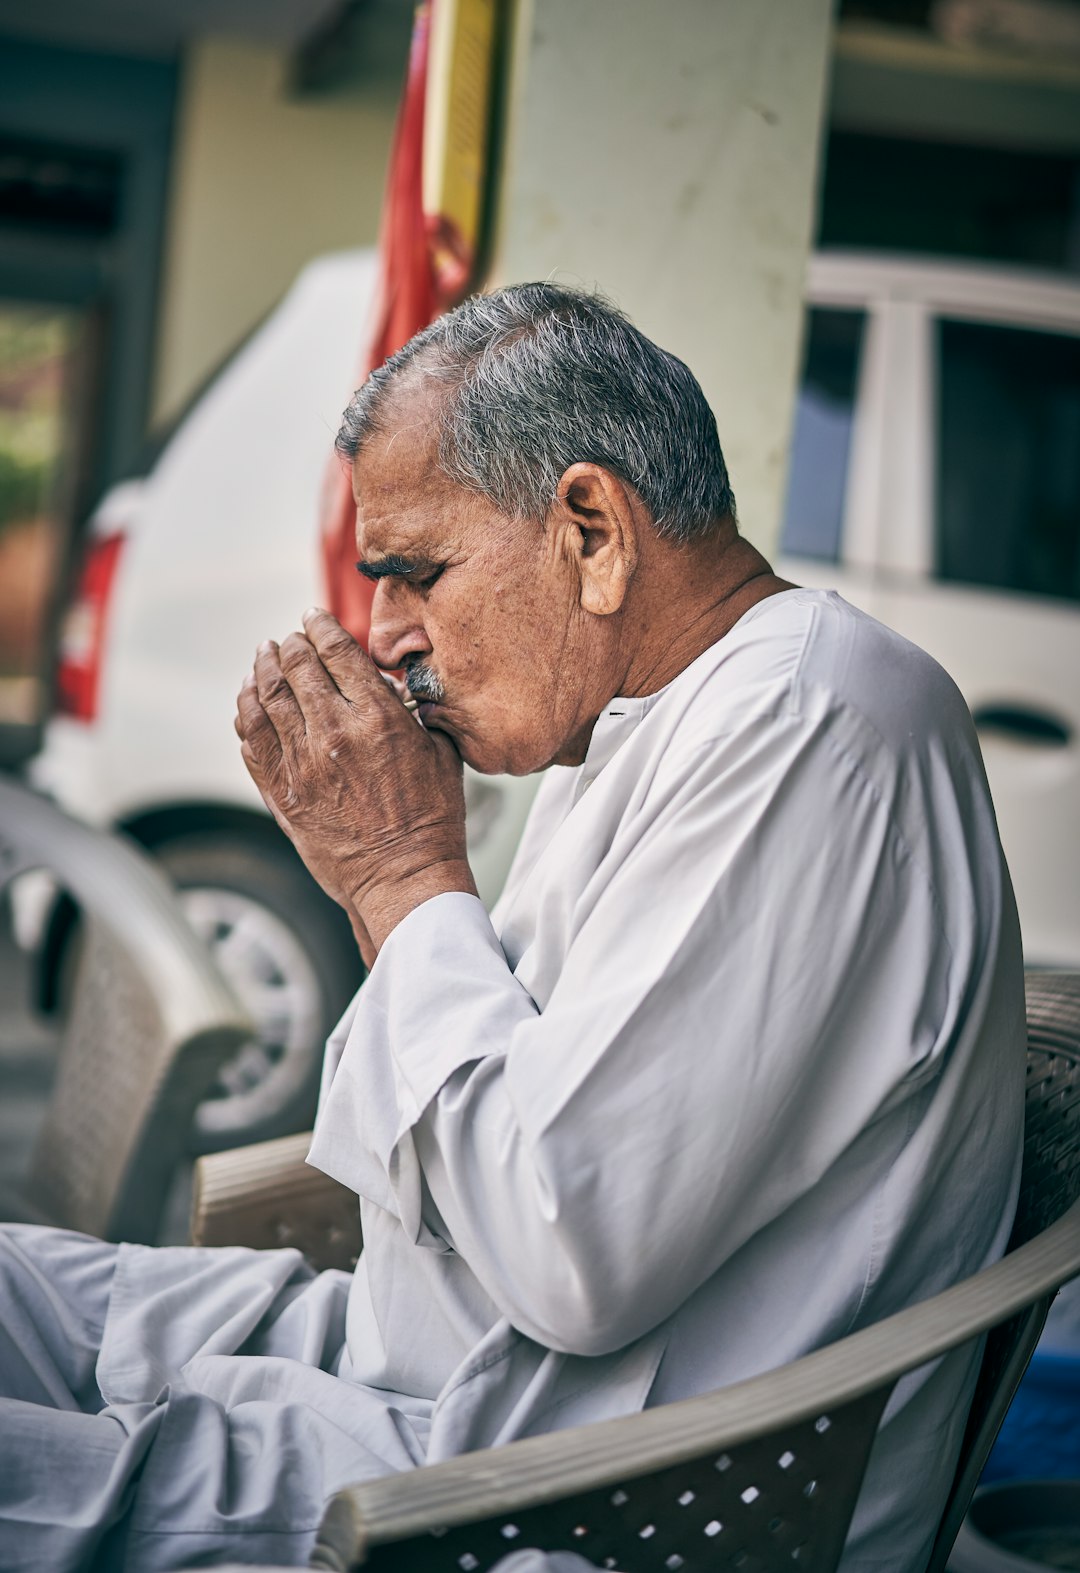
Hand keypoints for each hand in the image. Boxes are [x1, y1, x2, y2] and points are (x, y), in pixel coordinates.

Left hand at [235, 609, 475, 955]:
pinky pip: (251, 739)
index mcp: (377, 717)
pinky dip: (246, 711)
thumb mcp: (440, 753)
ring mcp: (302, 762)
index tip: (313, 617)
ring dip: (264, 669)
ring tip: (264, 656)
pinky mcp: (283, 791)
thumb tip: (394, 687)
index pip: (337, 651)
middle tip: (290, 637)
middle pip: (297, 666)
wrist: (403, 876)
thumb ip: (413, 712)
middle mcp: (334, 732)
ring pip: (267, 697)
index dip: (320, 626)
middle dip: (291, 644)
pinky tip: (249, 698)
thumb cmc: (430, 820)